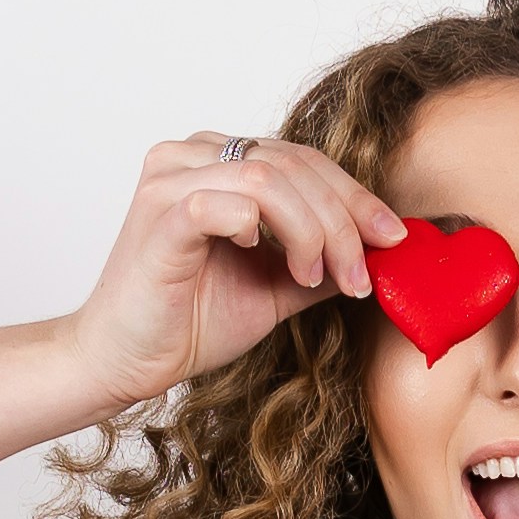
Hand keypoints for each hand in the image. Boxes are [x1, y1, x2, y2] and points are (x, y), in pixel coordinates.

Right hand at [67, 131, 381, 412]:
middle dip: (343, 220)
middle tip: (361, 272)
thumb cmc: (189, 322)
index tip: (393, 238)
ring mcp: (171, 179)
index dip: (355, 196)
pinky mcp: (159, 214)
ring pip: (271, 177)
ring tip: (317, 277)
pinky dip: (266, 232)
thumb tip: (383, 250)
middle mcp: (191, 155)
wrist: (125, 362)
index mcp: (218, 162)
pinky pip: (229, 203)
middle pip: (294, 162)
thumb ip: (321, 260)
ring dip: (313, 230)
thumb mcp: (276, 287)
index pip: (303, 159)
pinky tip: (269, 263)